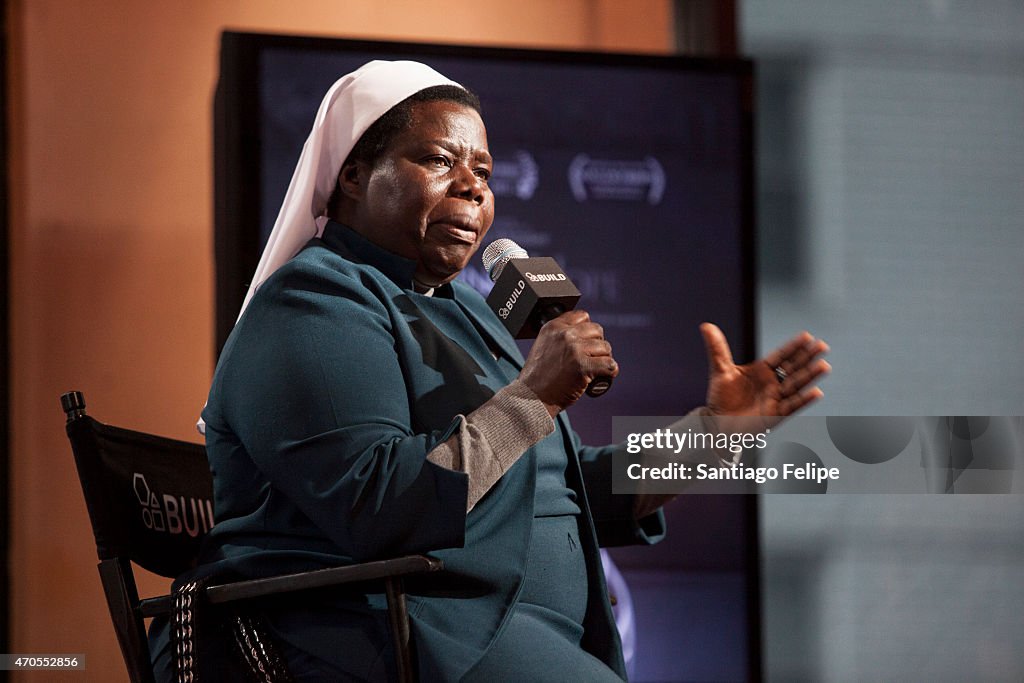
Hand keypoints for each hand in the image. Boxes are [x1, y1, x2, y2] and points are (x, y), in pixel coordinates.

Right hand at [519, 310, 618, 416]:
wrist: (532, 397)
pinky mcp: (583, 366)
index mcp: (553, 326)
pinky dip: (610, 372)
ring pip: (606, 348)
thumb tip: (585, 335)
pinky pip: (610, 365)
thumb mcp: (543, 345)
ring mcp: (574, 349)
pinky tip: (602, 377)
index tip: (586, 344)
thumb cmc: (538, 377)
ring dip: (604, 359)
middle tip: (590, 359)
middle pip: (597, 330)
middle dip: (598, 345)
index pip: (583, 316)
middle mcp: (564, 334)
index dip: (588, 331)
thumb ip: (560, 336)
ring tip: (593, 370)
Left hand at [700, 322, 829, 420]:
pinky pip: (792, 406)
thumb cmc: (721, 398)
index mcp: (762, 370)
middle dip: (807, 357)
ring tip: (824, 365)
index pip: (781, 356)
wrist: (717, 424)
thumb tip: (706, 326)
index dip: (793, 347)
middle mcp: (772, 383)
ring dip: (810, 376)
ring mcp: (775, 398)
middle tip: (822, 346)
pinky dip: (804, 400)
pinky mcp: (775, 414)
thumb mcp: (720, 370)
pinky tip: (816, 392)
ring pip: (796, 385)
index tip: (807, 336)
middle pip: (793, 367)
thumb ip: (717, 348)